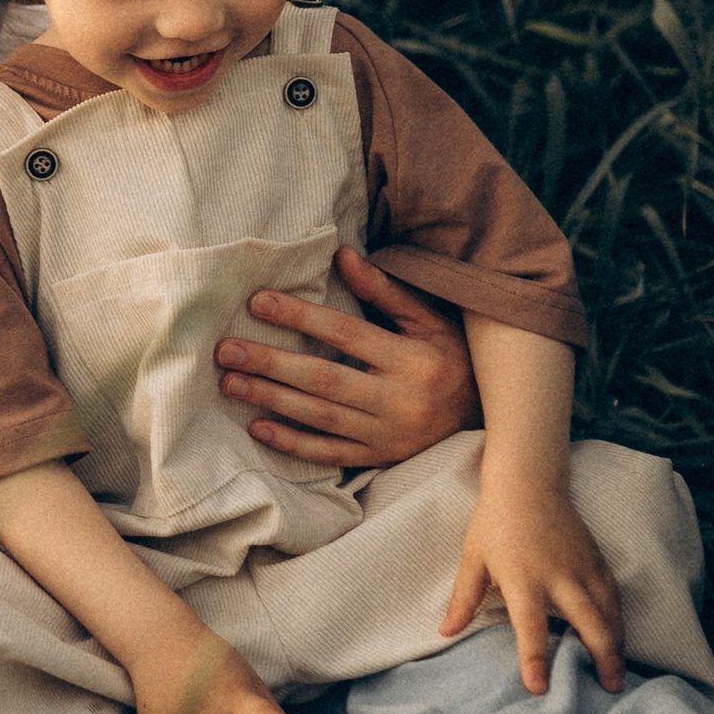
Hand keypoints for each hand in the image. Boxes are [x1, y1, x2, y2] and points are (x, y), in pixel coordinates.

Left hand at [215, 250, 475, 467]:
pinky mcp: (380, 458)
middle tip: (226, 350)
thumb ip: (385, 291)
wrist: (488, 420)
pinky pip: (329, 454)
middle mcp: (401, 400)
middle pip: (324, 379)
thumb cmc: (451, 358)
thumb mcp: (429, 320)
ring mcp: (389, 435)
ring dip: (272, 399)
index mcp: (414, 359)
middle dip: (272, 364)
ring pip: (321, 417)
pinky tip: (258, 427)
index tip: (257, 302)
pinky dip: (292, 443)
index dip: (301, 317)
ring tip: (230, 382)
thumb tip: (343, 254)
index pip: (346, 333)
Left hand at [441, 473, 624, 693]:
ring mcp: (583, 567)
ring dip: (617, 644)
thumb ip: (462, 599)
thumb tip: (444, 631)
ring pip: (609, 612)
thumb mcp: (472, 559)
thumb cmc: (494, 523)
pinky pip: (614, 596)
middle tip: (608, 688)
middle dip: (601, 657)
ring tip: (617, 673)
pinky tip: (619, 640)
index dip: (534, 659)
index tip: (539, 688)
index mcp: (523, 578)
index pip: (530, 626)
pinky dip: (620, 621)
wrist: (528, 483)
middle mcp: (559, 576)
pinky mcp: (598, 560)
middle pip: (588, 622)